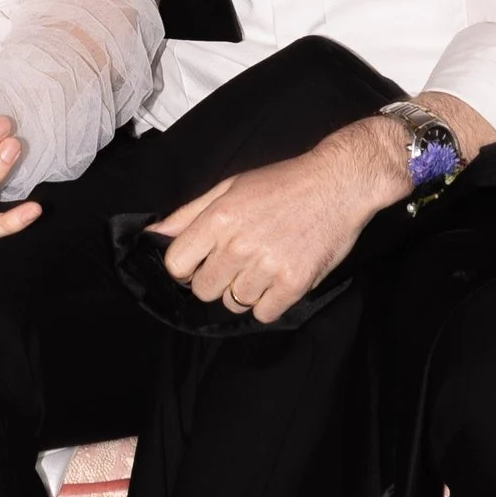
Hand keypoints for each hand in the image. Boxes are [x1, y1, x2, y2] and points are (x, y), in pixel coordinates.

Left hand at [149, 115, 412, 324]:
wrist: (339, 183)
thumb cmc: (283, 183)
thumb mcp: (230, 186)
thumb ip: (190, 213)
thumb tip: (156, 233)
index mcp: (219, 218)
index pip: (177, 265)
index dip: (187, 267)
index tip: (202, 262)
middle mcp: (238, 244)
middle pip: (203, 290)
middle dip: (216, 280)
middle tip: (238, 263)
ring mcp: (267, 266)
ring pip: (234, 302)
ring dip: (246, 290)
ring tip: (265, 265)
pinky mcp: (294, 283)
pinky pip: (264, 313)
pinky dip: (269, 302)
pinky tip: (279, 279)